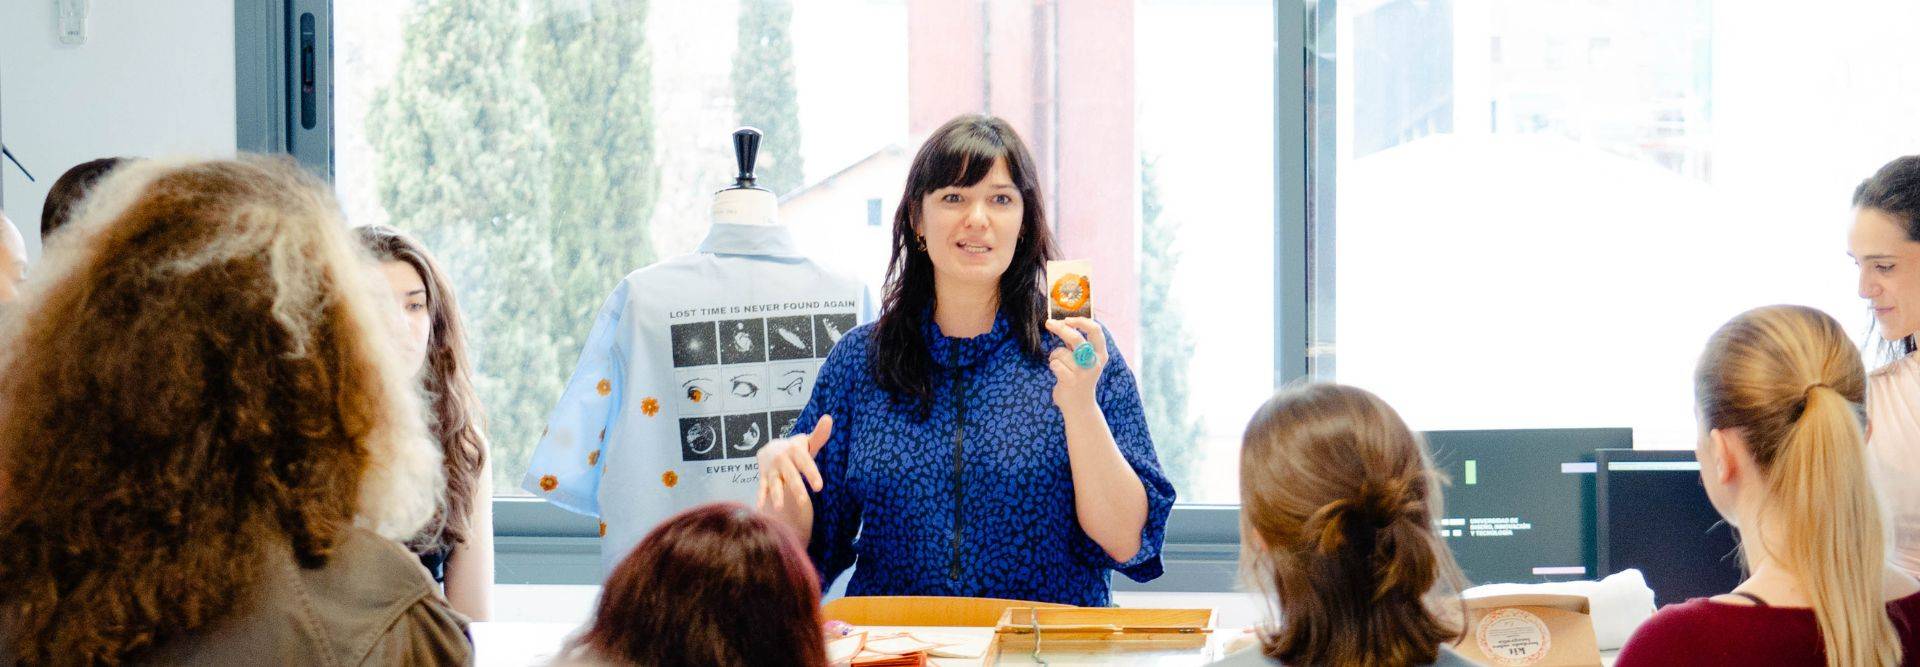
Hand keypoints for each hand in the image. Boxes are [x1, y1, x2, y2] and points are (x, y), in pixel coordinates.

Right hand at [755, 415, 832, 541]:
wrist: (771, 448)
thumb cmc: (796, 449)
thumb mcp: (807, 442)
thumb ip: (819, 434)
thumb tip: (829, 417)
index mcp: (794, 450)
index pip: (804, 463)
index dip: (811, 474)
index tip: (819, 487)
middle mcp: (782, 459)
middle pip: (790, 475)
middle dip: (796, 488)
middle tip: (803, 502)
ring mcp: (771, 469)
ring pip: (774, 483)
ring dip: (776, 495)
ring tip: (779, 508)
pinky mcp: (763, 477)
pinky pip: (762, 488)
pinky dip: (760, 497)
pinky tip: (760, 508)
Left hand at [1045, 317, 1106, 413]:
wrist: (1080, 406)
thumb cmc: (1080, 378)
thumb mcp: (1085, 360)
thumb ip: (1078, 344)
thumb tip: (1062, 323)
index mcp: (1101, 354)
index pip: (1096, 330)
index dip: (1081, 321)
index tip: (1067, 319)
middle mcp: (1094, 362)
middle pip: (1076, 338)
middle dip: (1060, 328)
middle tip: (1048, 323)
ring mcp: (1082, 372)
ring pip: (1061, 352)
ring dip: (1054, 355)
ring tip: (1058, 364)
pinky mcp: (1070, 381)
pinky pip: (1055, 364)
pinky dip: (1052, 365)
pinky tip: (1058, 372)